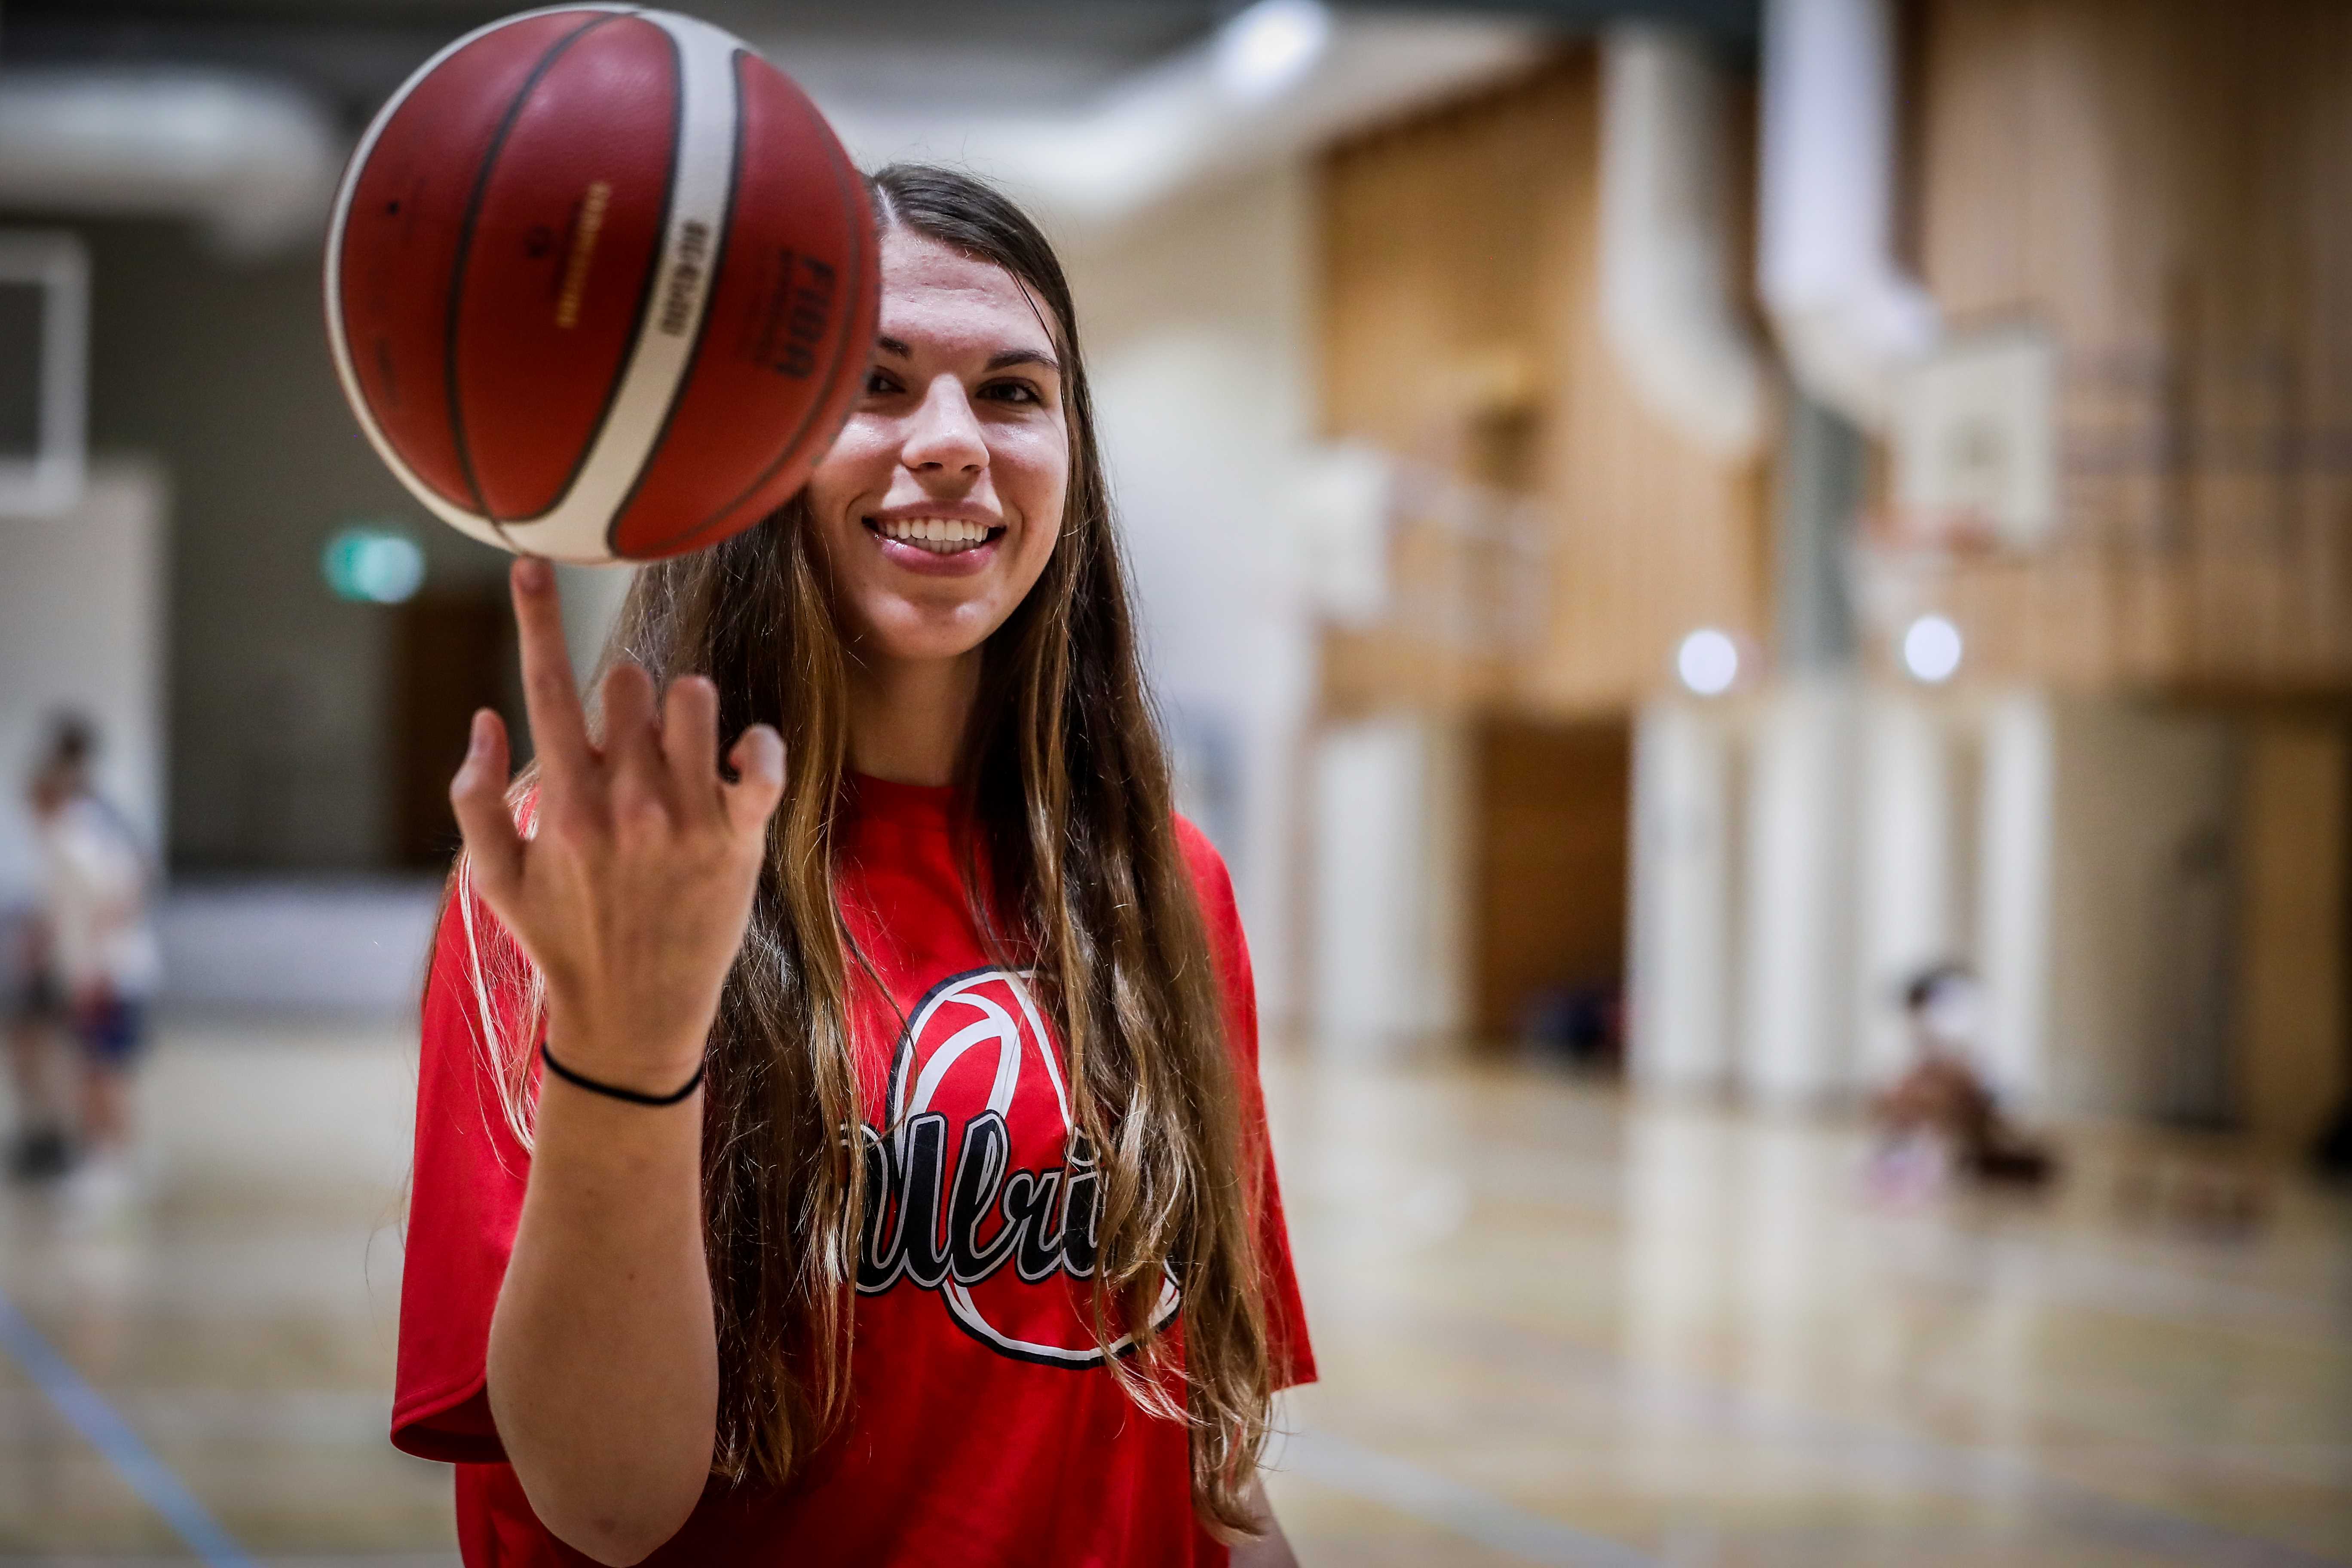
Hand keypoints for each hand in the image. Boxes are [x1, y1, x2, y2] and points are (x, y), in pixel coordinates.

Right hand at [450, 557, 784, 1094]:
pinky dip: (759, 745)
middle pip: (628, 683)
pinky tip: (743, 753)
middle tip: (626, 740)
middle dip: (625, 694)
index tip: (528, 564)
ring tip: (680, 746)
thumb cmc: (561, 940)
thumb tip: (484, 716)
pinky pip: (763, 764)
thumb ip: (472, 795)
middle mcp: (624, 801)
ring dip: (685, 705)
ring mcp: (684, 819)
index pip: (546, 687)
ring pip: (693, 700)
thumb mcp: (492, 878)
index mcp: (562, 804)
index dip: (535, 618)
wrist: (631, 1020)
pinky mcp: (737, 840)